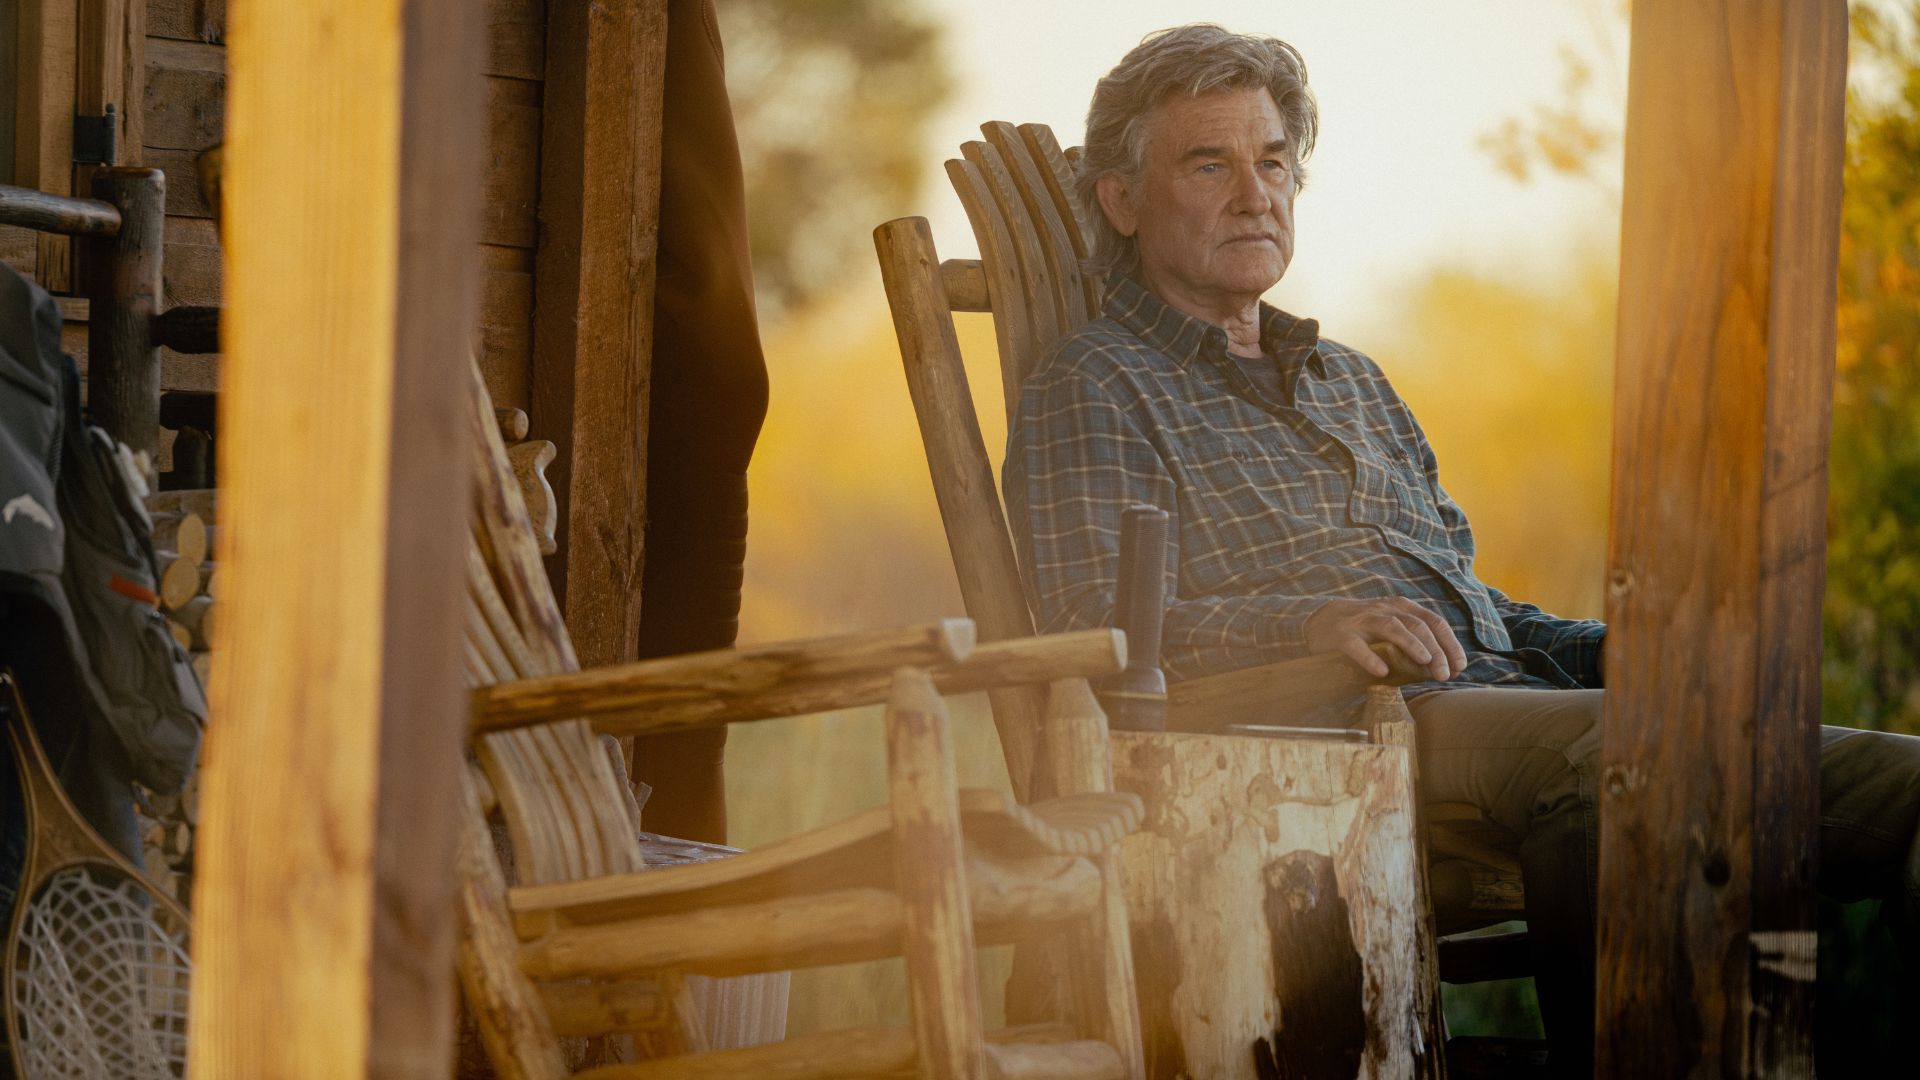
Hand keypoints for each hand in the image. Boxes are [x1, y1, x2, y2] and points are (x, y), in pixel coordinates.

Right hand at [1303, 597, 1467, 680]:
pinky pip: (1358, 647)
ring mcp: (1363, 621)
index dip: (1450, 643)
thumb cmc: (1363, 631)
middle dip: (1436, 650)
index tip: (1460, 666)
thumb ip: (1412, 643)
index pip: (1433, 621)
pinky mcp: (1342, 636)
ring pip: (1393, 628)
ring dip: (1412, 646)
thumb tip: (1442, 668)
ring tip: (1425, 663)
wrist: (1320, 622)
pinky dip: (1370, 659)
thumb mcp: (1390, 628)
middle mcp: (1385, 611)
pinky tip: (1382, 672)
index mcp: (1401, 609)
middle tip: (1445, 674)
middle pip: (1417, 626)